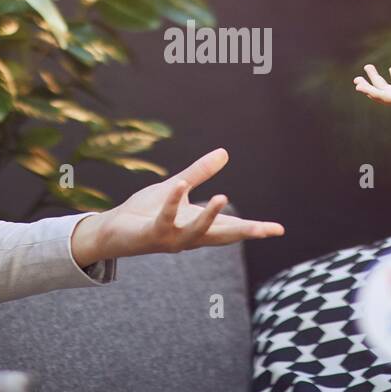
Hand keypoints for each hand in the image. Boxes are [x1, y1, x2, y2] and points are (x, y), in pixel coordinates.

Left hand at [71, 148, 283, 261]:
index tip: (279, 230)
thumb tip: (224, 153)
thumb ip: (199, 172)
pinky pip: (165, 217)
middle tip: (269, 230)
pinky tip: (180, 185)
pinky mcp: (152, 233)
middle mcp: (189, 237)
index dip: (255, 229)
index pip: (231, 228)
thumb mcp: (176, 188)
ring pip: (196, 231)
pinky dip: (173, 201)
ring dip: (209, 216)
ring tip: (223, 196)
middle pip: (223, 236)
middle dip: (246, 232)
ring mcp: (171, 238)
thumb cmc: (144, 212)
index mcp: (198, 226)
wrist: (112, 231)